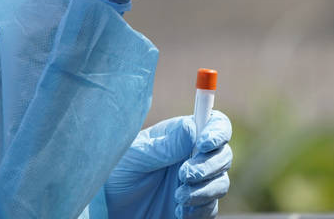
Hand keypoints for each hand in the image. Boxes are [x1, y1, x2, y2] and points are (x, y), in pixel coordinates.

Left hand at [104, 112, 232, 218]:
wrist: (109, 206)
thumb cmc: (118, 172)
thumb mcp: (135, 155)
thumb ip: (164, 145)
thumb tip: (193, 129)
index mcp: (182, 135)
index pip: (215, 124)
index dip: (217, 132)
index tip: (204, 144)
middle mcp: (193, 156)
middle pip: (223, 155)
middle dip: (209, 165)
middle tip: (183, 175)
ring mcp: (197, 182)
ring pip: (221, 183)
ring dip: (204, 190)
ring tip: (177, 197)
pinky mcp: (195, 207)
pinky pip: (211, 208)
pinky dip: (199, 210)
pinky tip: (179, 211)